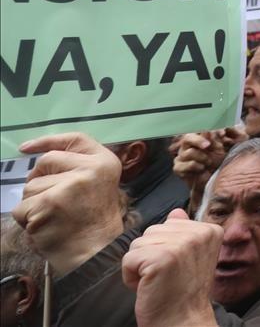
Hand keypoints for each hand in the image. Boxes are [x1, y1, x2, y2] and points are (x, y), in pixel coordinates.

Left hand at [11, 133, 125, 274]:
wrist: (95, 253)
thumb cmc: (92, 222)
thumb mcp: (97, 185)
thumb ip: (78, 168)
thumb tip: (40, 157)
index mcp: (105, 162)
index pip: (74, 139)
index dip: (48, 140)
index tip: (26, 148)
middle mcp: (90, 169)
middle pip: (46, 161)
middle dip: (39, 179)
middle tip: (52, 200)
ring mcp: (70, 185)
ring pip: (30, 185)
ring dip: (33, 203)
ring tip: (53, 217)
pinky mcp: (49, 203)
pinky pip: (22, 207)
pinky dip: (27, 220)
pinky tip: (44, 227)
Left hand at [121, 209, 220, 326]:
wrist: (183, 323)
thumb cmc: (184, 293)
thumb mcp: (192, 257)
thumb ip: (184, 232)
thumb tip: (176, 211)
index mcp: (209, 230)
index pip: (169, 223)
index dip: (166, 248)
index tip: (180, 268)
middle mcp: (199, 233)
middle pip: (152, 231)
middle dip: (151, 255)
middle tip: (167, 277)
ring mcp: (181, 245)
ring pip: (138, 244)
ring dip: (140, 266)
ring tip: (158, 282)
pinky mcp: (161, 258)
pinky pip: (128, 259)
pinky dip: (131, 277)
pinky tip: (148, 288)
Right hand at [174, 128, 244, 212]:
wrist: (216, 182)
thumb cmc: (222, 162)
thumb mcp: (232, 146)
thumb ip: (231, 133)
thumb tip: (225, 127)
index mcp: (200, 136)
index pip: (199, 128)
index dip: (207, 128)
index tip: (221, 133)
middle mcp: (189, 145)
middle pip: (187, 137)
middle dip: (198, 140)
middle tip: (208, 145)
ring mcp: (182, 156)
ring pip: (188, 152)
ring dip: (202, 157)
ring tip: (209, 162)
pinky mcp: (178, 168)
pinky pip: (182, 165)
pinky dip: (194, 166)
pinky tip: (202, 168)